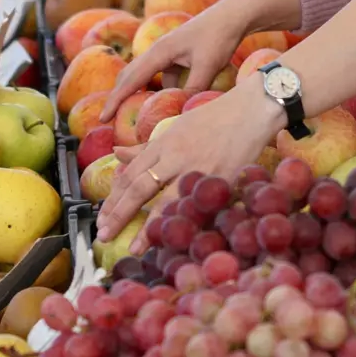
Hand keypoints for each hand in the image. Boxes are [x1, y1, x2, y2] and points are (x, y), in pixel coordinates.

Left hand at [95, 77, 285, 252]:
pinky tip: (176, 238)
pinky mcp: (222, 179)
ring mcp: (198, 169)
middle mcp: (175, 156)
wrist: (253, 109)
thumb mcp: (175, 128)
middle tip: (104, 234)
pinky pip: (198, 204)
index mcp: (162, 144)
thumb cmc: (214, 118)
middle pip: (140, 187)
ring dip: (148, 227)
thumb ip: (147, 147)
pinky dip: (185, 221)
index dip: (114, 198)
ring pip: (166, 200)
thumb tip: (116, 155)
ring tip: (134, 247)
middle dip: (119, 213)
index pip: (130, 175)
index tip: (102, 217)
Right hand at [98, 0, 250, 122]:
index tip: (102, 118)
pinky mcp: (174, 54)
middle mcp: (156, 51)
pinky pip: (160, 74)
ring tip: (132, 112)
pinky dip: (159, 88)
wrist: (232, 15)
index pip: (130, 81)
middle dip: (117, 97)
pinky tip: (168, 99)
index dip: (115, 101)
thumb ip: (193, 89)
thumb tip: (181, 110)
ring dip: (136, 92)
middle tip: (108, 118)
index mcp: (159, 52)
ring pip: (142, 75)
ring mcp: (164, 51)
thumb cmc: (219, 37)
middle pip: (128, 76)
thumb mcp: (208, 66)